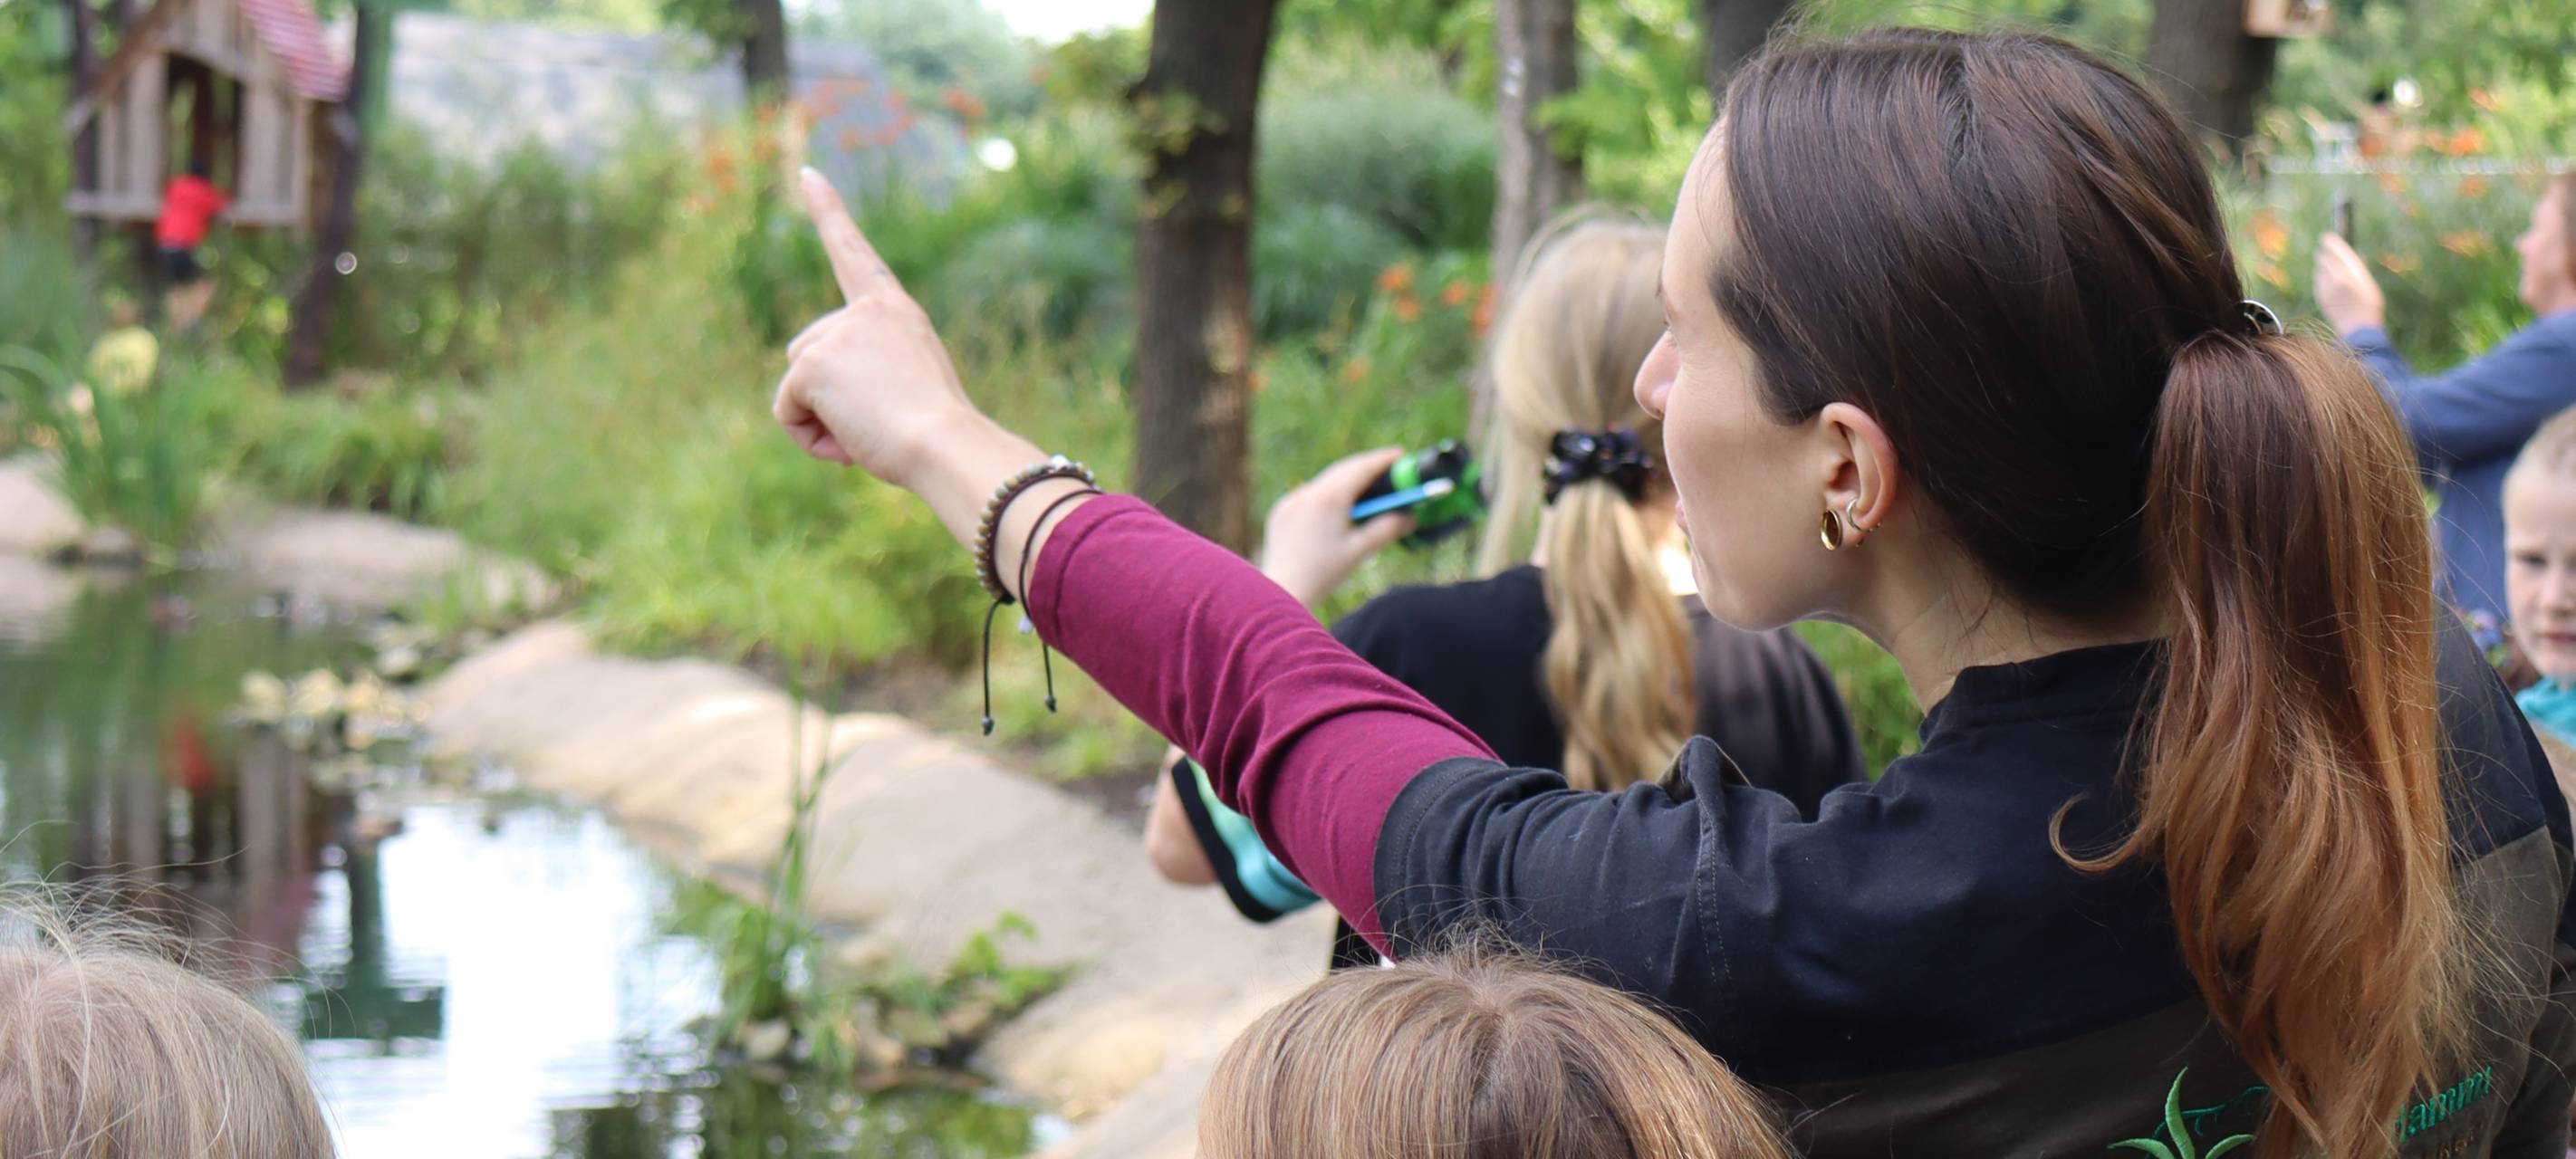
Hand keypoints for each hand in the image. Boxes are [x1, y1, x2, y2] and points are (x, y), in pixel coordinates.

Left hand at [774, 168, 980, 485]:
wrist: (945, 445)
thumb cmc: (939, 437)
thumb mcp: (911, 390)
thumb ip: (872, 375)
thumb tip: (822, 400)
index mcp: (896, 312)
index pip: (855, 254)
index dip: (828, 212)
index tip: (808, 174)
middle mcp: (864, 312)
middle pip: (807, 351)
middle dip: (824, 394)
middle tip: (875, 422)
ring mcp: (837, 332)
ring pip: (796, 383)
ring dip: (819, 419)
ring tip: (868, 431)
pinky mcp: (812, 362)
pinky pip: (785, 410)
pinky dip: (807, 437)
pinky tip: (847, 443)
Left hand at [1257, 447, 1414, 607]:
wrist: (1282, 591)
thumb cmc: (1323, 574)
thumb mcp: (1359, 551)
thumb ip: (1387, 530)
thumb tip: (1410, 518)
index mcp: (1328, 499)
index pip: (1361, 468)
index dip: (1383, 459)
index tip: (1400, 455)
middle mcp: (1307, 493)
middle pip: (1343, 469)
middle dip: (1367, 467)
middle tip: (1389, 470)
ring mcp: (1291, 501)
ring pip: (1325, 481)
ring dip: (1347, 480)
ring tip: (1367, 488)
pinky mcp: (1281, 511)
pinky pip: (1309, 495)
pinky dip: (1327, 494)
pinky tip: (1337, 507)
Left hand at [2313, 232, 2386, 336]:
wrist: (2359, 329)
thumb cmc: (2369, 306)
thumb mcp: (2369, 285)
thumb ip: (2357, 271)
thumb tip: (2350, 257)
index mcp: (2354, 274)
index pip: (2340, 253)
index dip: (2332, 243)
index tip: (2326, 237)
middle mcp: (2339, 279)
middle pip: (2325, 259)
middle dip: (2323, 254)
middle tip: (2322, 250)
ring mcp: (2328, 288)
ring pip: (2319, 270)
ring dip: (2322, 266)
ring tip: (2326, 265)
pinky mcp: (2321, 297)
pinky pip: (2318, 282)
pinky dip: (2320, 278)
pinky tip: (2326, 280)